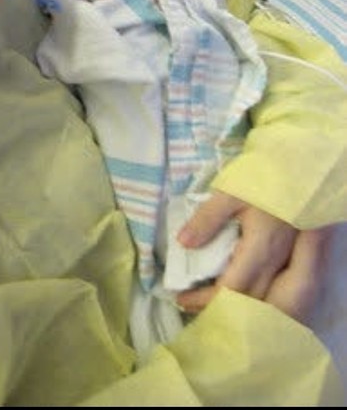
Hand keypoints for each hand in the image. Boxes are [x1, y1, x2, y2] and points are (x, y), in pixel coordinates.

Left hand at [174, 190, 330, 322]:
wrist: (297, 171)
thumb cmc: (262, 180)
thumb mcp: (230, 193)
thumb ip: (207, 218)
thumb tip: (183, 243)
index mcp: (260, 248)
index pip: (231, 288)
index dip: (205, 298)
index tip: (180, 297)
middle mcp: (275, 261)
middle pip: (246, 299)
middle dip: (216, 306)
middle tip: (186, 303)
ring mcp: (284, 260)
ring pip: (259, 296)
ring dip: (232, 303)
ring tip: (203, 300)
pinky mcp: (286, 254)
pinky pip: (267, 283)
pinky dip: (245, 291)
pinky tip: (230, 284)